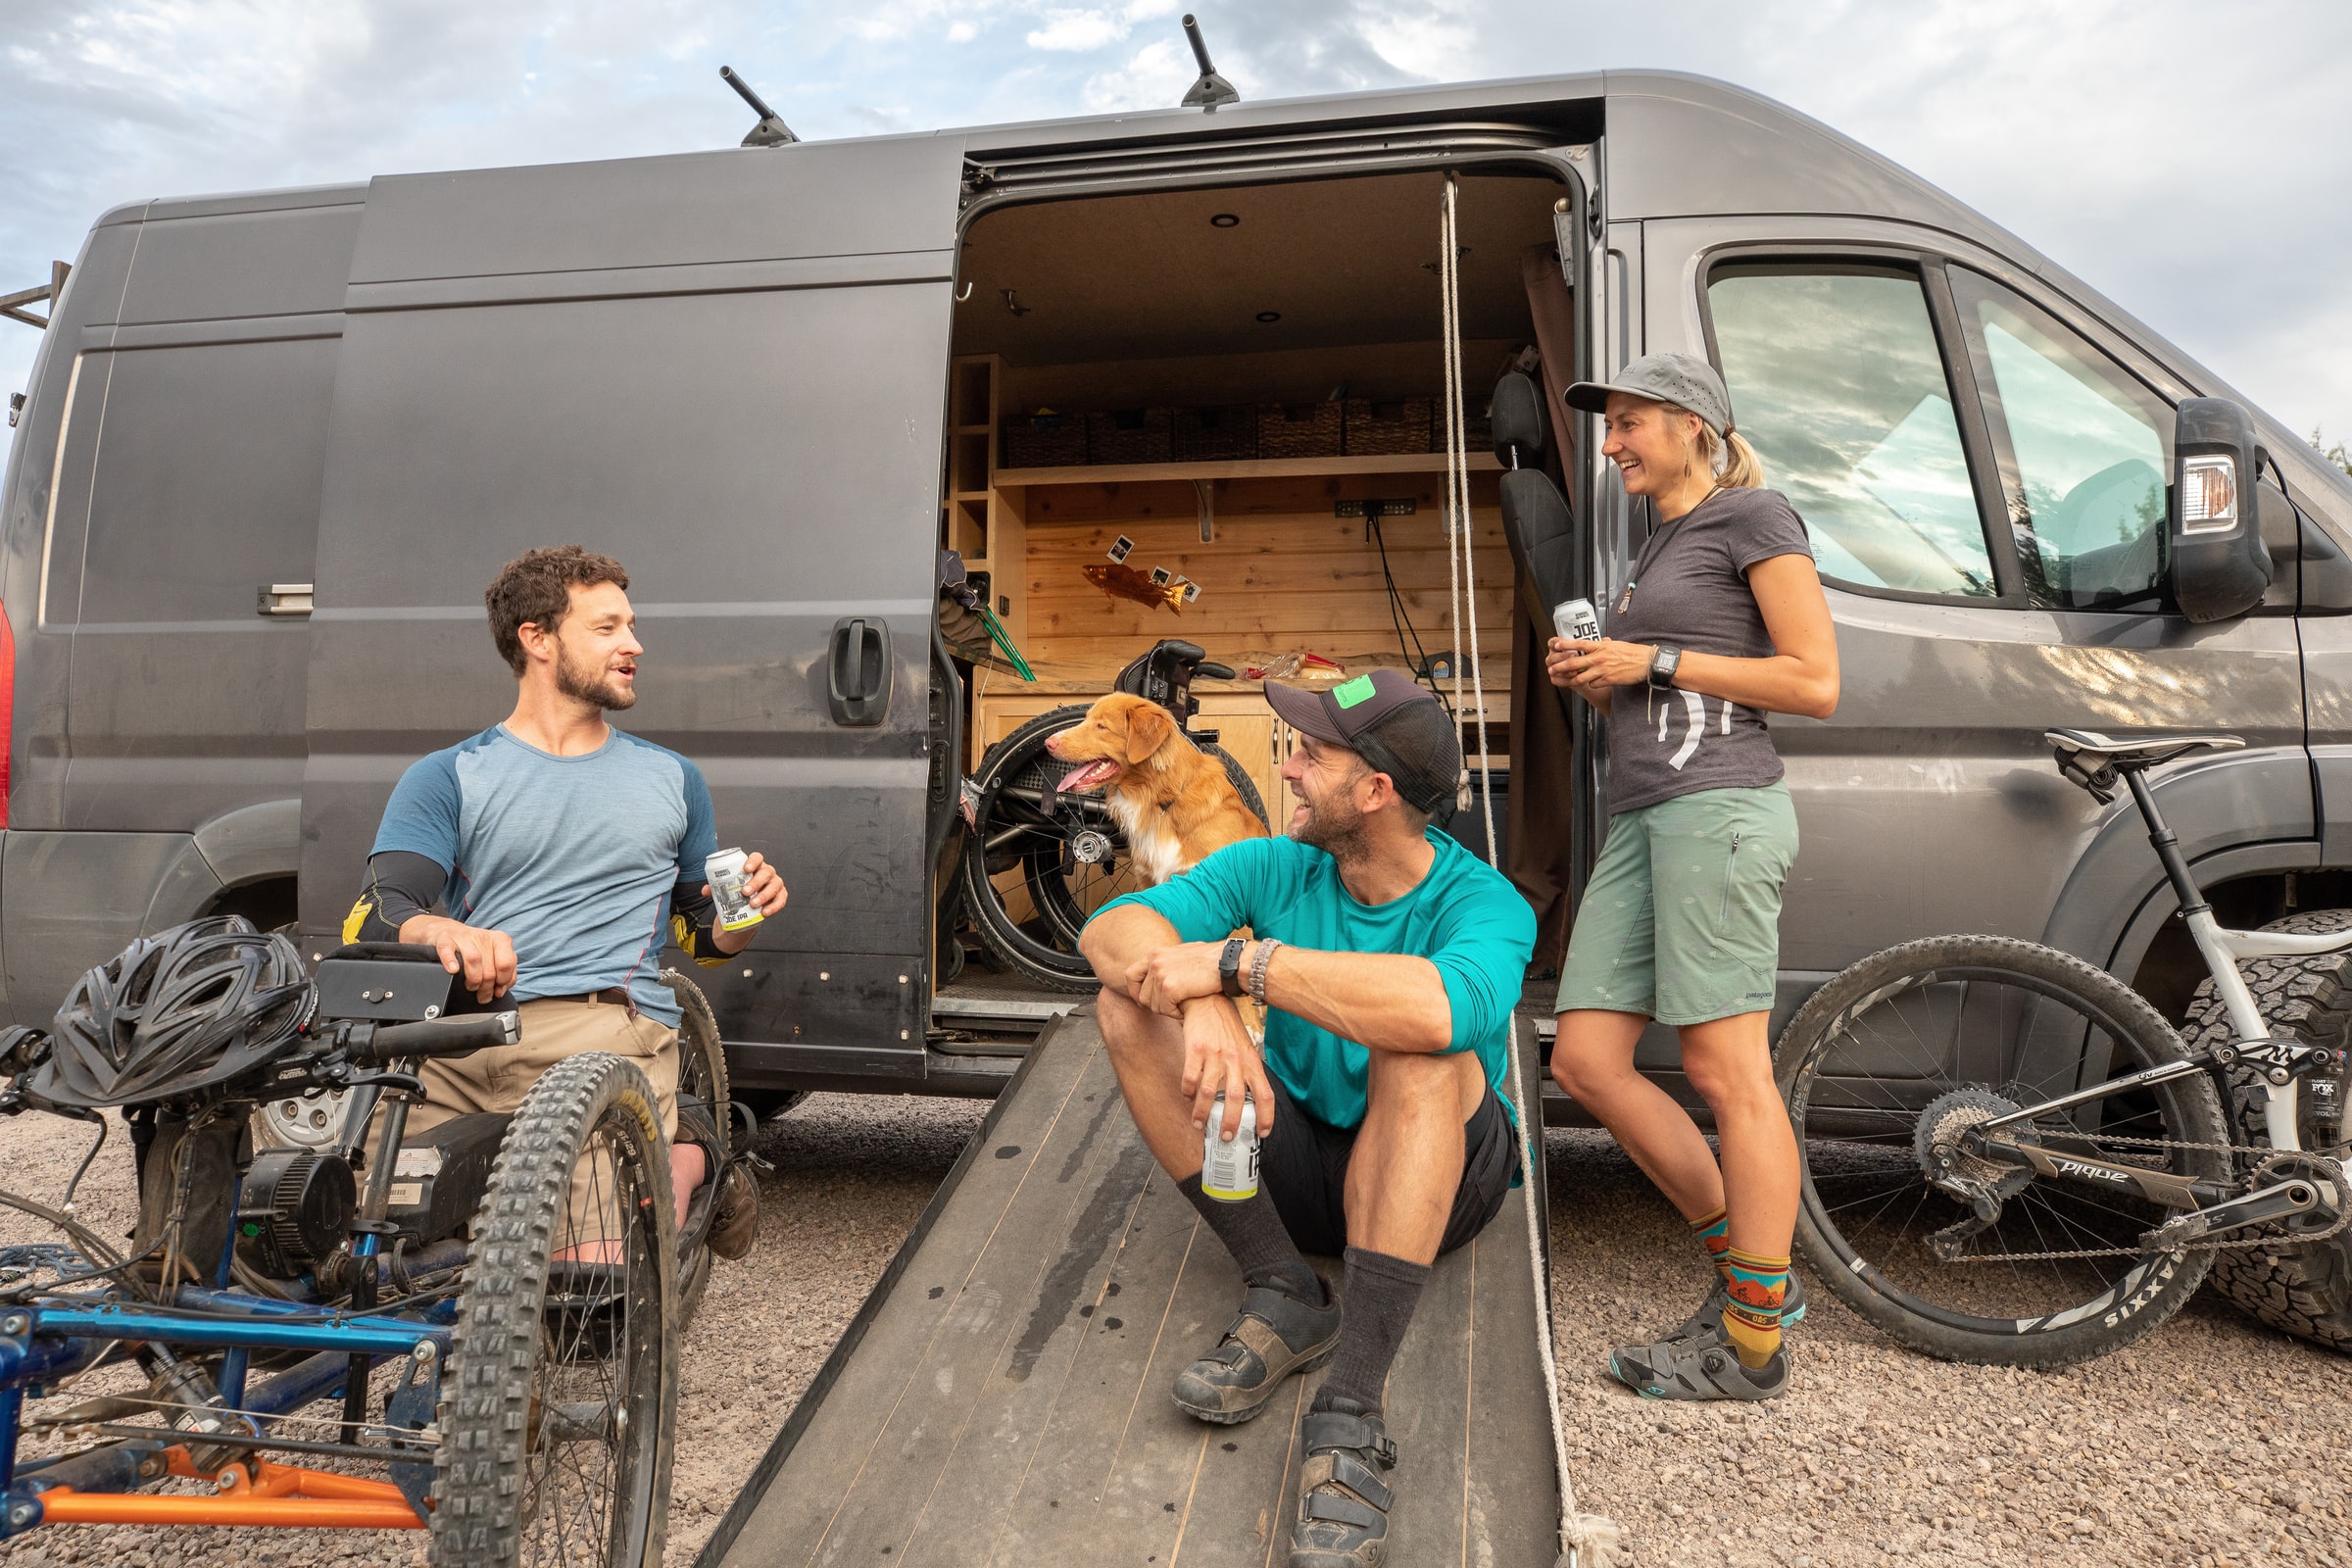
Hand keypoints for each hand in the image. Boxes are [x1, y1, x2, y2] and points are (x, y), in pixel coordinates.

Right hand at [401, 915, 516, 1003]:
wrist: (447, 930)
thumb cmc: (474, 948)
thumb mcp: (494, 957)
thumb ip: (505, 972)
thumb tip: (501, 990)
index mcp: (500, 940)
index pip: (507, 964)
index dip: (502, 982)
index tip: (496, 990)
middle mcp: (483, 937)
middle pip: (489, 968)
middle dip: (486, 988)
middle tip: (481, 995)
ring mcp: (463, 937)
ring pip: (473, 960)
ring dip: (473, 980)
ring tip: (470, 987)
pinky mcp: (444, 939)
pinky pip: (447, 950)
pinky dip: (450, 962)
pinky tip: (453, 971)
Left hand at [707, 851, 788, 955]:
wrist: (749, 906)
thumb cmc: (740, 890)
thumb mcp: (727, 887)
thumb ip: (716, 887)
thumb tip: (705, 890)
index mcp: (755, 866)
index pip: (757, 857)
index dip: (753, 861)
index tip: (745, 869)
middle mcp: (767, 872)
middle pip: (766, 872)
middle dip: (756, 882)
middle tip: (745, 892)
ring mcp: (775, 883)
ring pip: (774, 886)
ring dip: (764, 895)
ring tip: (753, 904)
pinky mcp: (780, 896)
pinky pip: (781, 900)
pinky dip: (774, 906)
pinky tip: (764, 912)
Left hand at [1128, 940, 1229, 1016]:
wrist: (1228, 962)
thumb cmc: (1212, 961)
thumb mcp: (1183, 955)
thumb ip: (1167, 964)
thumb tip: (1157, 977)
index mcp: (1155, 953)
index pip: (1130, 975)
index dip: (1136, 992)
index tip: (1147, 1001)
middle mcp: (1154, 961)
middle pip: (1142, 996)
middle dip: (1157, 1005)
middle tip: (1174, 1005)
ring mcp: (1160, 974)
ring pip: (1153, 1006)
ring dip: (1169, 1009)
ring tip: (1185, 1002)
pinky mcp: (1170, 987)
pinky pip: (1165, 1009)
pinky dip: (1177, 1013)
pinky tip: (1188, 1006)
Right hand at [1177, 996, 1275, 1140]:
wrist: (1208, 1001)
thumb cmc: (1227, 1029)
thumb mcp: (1244, 1049)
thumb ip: (1246, 1072)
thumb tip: (1245, 1103)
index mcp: (1251, 1062)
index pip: (1265, 1094)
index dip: (1266, 1116)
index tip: (1262, 1133)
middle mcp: (1235, 1060)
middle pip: (1237, 1098)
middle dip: (1231, 1122)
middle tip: (1226, 1137)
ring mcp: (1215, 1055)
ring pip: (1210, 1092)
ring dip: (1203, 1112)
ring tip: (1199, 1124)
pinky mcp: (1195, 1049)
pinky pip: (1190, 1078)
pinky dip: (1187, 1092)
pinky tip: (1187, 1097)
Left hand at [1546, 635, 1654, 690]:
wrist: (1647, 663)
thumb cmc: (1633, 653)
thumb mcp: (1616, 644)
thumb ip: (1603, 645)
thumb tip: (1597, 643)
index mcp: (1601, 646)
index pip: (1579, 644)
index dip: (1565, 644)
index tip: (1555, 645)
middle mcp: (1599, 657)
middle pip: (1574, 662)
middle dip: (1560, 667)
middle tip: (1552, 669)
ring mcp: (1602, 670)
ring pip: (1580, 676)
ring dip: (1573, 679)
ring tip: (1569, 679)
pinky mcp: (1608, 680)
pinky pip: (1593, 684)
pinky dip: (1591, 684)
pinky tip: (1593, 682)